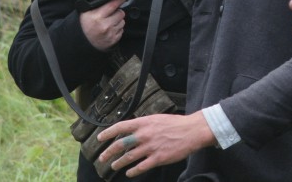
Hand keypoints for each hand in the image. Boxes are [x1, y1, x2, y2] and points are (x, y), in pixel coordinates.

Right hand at [79, 0, 129, 50]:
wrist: (83, 42)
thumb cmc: (85, 26)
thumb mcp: (86, 13)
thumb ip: (98, 5)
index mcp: (97, 17)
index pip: (113, 4)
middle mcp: (105, 25)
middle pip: (121, 13)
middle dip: (117, 12)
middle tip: (110, 14)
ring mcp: (110, 34)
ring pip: (122, 22)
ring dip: (118, 21)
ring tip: (108, 22)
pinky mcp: (113, 40)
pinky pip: (122, 30)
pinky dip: (117, 29)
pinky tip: (110, 29)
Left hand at [96, 111, 215, 176]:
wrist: (191, 131)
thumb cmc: (175, 124)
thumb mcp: (156, 119)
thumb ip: (143, 124)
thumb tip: (131, 130)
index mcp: (144, 123)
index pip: (120, 127)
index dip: (107, 133)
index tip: (99, 138)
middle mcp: (144, 135)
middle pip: (121, 144)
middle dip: (109, 152)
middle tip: (102, 158)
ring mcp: (151, 147)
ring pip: (129, 157)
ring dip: (119, 163)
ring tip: (114, 166)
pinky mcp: (158, 158)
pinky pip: (141, 167)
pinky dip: (133, 171)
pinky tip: (129, 173)